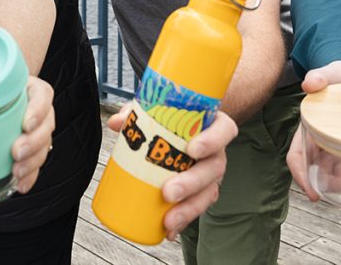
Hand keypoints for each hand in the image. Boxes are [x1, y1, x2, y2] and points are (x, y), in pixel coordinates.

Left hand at [0, 76, 55, 193]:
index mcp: (24, 88)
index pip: (42, 94)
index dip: (39, 108)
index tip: (26, 122)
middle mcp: (35, 108)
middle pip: (46, 124)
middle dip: (34, 142)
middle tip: (15, 152)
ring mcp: (36, 129)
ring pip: (44, 145)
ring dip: (33, 161)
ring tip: (16, 172)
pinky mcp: (32, 147)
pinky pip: (37, 162)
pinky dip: (31, 175)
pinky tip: (21, 185)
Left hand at [107, 105, 238, 239]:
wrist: (188, 128)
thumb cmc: (175, 119)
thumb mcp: (160, 110)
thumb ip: (139, 112)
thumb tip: (117, 122)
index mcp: (214, 126)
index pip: (224, 130)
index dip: (212, 140)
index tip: (192, 149)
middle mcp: (217, 152)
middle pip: (213, 169)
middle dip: (191, 183)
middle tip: (168, 192)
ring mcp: (211, 175)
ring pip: (208, 194)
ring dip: (189, 209)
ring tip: (168, 220)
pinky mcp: (201, 192)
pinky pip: (196, 208)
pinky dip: (183, 221)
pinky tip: (169, 231)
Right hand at [285, 61, 340, 200]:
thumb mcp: (335, 72)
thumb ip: (322, 75)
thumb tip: (309, 83)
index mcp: (309, 126)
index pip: (297, 156)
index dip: (301, 176)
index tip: (313, 194)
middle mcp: (321, 140)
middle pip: (320, 170)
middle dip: (333, 185)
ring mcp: (339, 145)